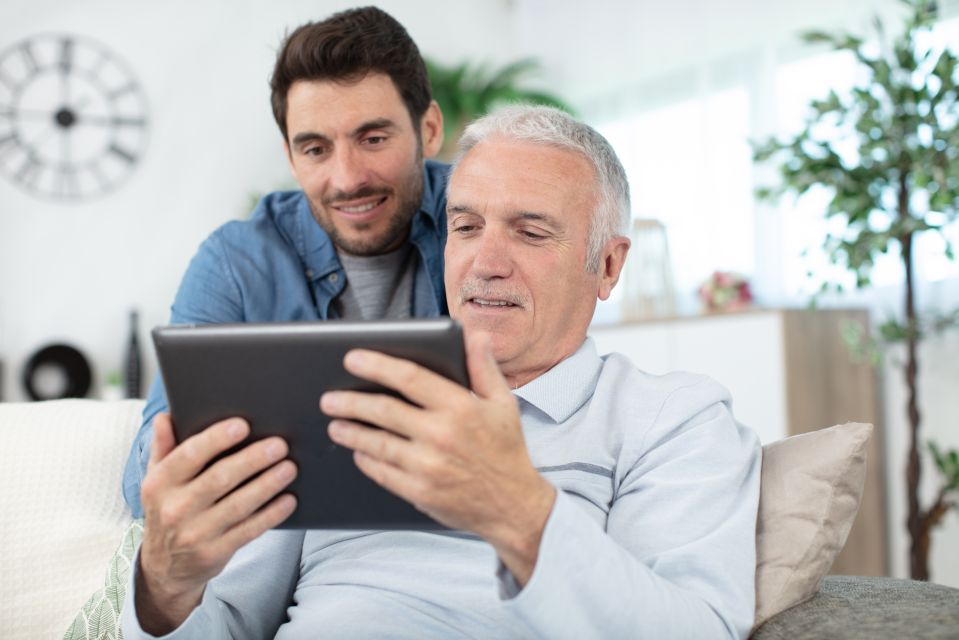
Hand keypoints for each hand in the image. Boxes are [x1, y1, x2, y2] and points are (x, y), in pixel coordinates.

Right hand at [135, 413, 297, 633]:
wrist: (163, 568)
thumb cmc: (167, 510)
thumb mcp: (157, 480)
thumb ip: (163, 447)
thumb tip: (166, 416)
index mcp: (160, 483)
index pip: (189, 455)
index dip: (216, 439)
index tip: (242, 425)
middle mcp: (174, 508)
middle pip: (220, 478)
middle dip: (252, 460)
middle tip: (279, 445)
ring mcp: (195, 533)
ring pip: (239, 505)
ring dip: (267, 484)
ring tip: (289, 468)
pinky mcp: (215, 553)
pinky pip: (249, 530)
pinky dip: (271, 514)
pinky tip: (288, 499)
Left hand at [321, 331, 555, 585]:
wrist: (514, 507)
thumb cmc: (506, 450)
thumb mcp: (503, 403)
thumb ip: (483, 367)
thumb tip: (475, 335)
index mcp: (460, 406)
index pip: (410, 377)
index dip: (377, 365)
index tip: (352, 358)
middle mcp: (441, 434)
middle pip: (383, 410)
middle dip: (350, 401)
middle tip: (329, 397)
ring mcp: (427, 466)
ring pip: (375, 443)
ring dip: (350, 431)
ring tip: (335, 423)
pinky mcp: (419, 492)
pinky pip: (381, 472)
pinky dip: (365, 459)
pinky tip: (357, 451)